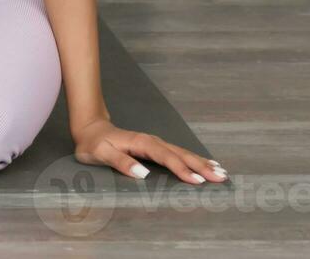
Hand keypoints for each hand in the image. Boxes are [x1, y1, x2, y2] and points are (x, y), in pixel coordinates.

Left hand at [72, 119, 227, 184]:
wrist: (90, 128)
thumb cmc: (94, 143)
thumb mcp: (101, 153)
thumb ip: (121, 162)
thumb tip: (143, 173)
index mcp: (141, 143)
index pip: (166, 158)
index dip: (182, 169)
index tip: (197, 180)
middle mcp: (152, 141)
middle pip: (180, 154)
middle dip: (201, 166)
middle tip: (220, 176)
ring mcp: (155, 143)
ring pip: (182, 153)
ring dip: (201, 162)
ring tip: (220, 171)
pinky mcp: (155, 147)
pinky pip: (178, 153)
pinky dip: (193, 159)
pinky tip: (204, 164)